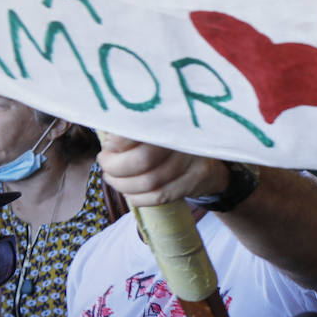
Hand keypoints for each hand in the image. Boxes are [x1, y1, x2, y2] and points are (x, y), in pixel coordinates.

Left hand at [96, 134, 226, 207]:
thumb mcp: (153, 127)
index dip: (118, 143)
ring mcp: (192, 161)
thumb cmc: (169, 143)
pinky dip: (138, 198)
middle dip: (116, 167)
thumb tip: (107, 141)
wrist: (210, 160)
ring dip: (123, 185)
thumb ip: (131, 130)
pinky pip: (160, 196)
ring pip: (150, 182)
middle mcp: (183, 137)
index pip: (140, 130)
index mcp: (169, 118)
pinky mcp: (195, 180)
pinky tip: (130, 193)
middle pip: (143, 160)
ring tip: (113, 179)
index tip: (108, 146)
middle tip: (106, 165)